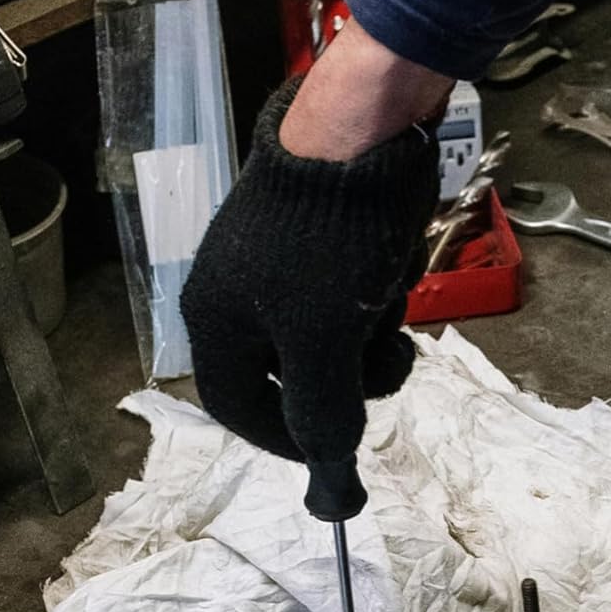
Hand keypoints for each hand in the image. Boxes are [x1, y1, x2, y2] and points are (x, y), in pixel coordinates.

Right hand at [179, 75, 440, 519]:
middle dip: (345, 384)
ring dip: (370, 348)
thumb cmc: (329, 241)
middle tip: (382, 366)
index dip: (280, 440)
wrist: (366, 137)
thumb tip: (328, 475)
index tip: (331, 455)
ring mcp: (290, 278)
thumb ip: (321, 411)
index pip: (234, 406)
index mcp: (217, 319)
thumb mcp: (321, 341)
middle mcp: (245, 301)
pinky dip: (379, 312)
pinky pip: (355, 313)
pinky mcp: (332, 258)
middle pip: (292, 383)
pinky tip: (393, 281)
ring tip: (389, 315)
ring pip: (334, 351)